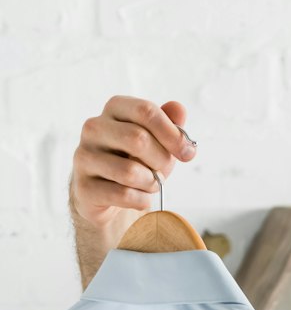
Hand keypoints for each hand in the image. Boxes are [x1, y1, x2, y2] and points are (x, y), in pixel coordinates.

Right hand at [70, 95, 196, 246]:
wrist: (107, 196)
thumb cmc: (136, 162)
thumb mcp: (158, 143)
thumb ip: (169, 125)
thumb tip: (179, 109)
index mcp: (115, 109)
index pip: (146, 111)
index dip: (173, 134)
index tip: (187, 153)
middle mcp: (94, 128)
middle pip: (138, 139)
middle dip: (161, 161)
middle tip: (163, 172)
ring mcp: (84, 156)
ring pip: (130, 171)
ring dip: (150, 184)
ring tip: (150, 185)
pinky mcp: (84, 186)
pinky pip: (122, 194)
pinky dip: (141, 200)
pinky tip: (140, 199)